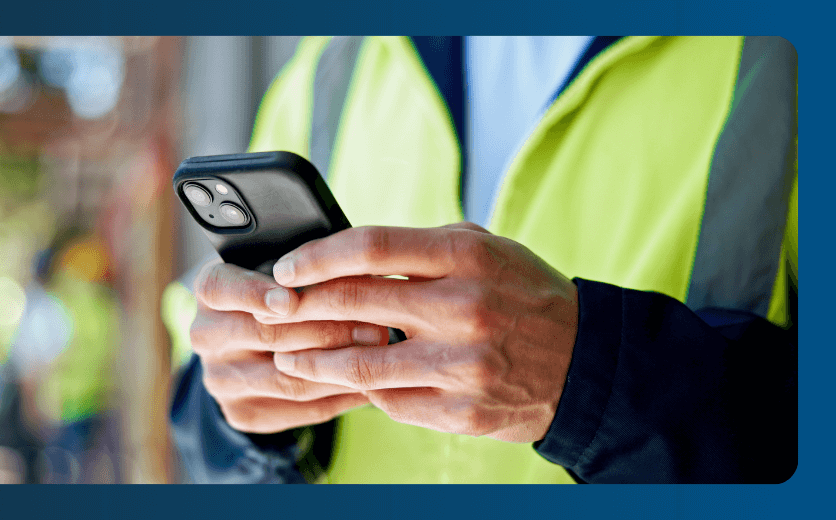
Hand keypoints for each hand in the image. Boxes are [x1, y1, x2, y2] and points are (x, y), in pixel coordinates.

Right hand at [190, 261, 387, 433]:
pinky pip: (299, 409)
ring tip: (380, 355)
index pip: (222, 289)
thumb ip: (300, 267)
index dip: (254, 294)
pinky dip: (339, 396)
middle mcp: (206, 336)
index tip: (289, 300)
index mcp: (210, 290)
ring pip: (288, 378)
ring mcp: (220, 379)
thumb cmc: (280, 289)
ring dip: (339, 367)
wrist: (252, 345)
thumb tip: (349, 265)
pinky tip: (369, 383)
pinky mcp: (241, 413)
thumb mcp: (279, 267)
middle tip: (376, 325)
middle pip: (267, 336)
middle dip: (326, 330)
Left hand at [262, 223, 578, 442]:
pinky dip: (361, 390)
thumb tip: (342, 254)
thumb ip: (420, 248)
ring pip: (358, 365)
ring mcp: (461, 366)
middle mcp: (463, 309)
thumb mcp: (485, 250)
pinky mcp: (461, 411)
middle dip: (300, 307)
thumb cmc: (522, 295)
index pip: (370, 248)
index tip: (287, 268)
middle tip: (273, 311)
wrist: (584, 363)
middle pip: (353, 302)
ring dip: (310, 361)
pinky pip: (388, 401)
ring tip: (286, 356)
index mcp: (466, 257)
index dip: (316, 257)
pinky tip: (345, 381)